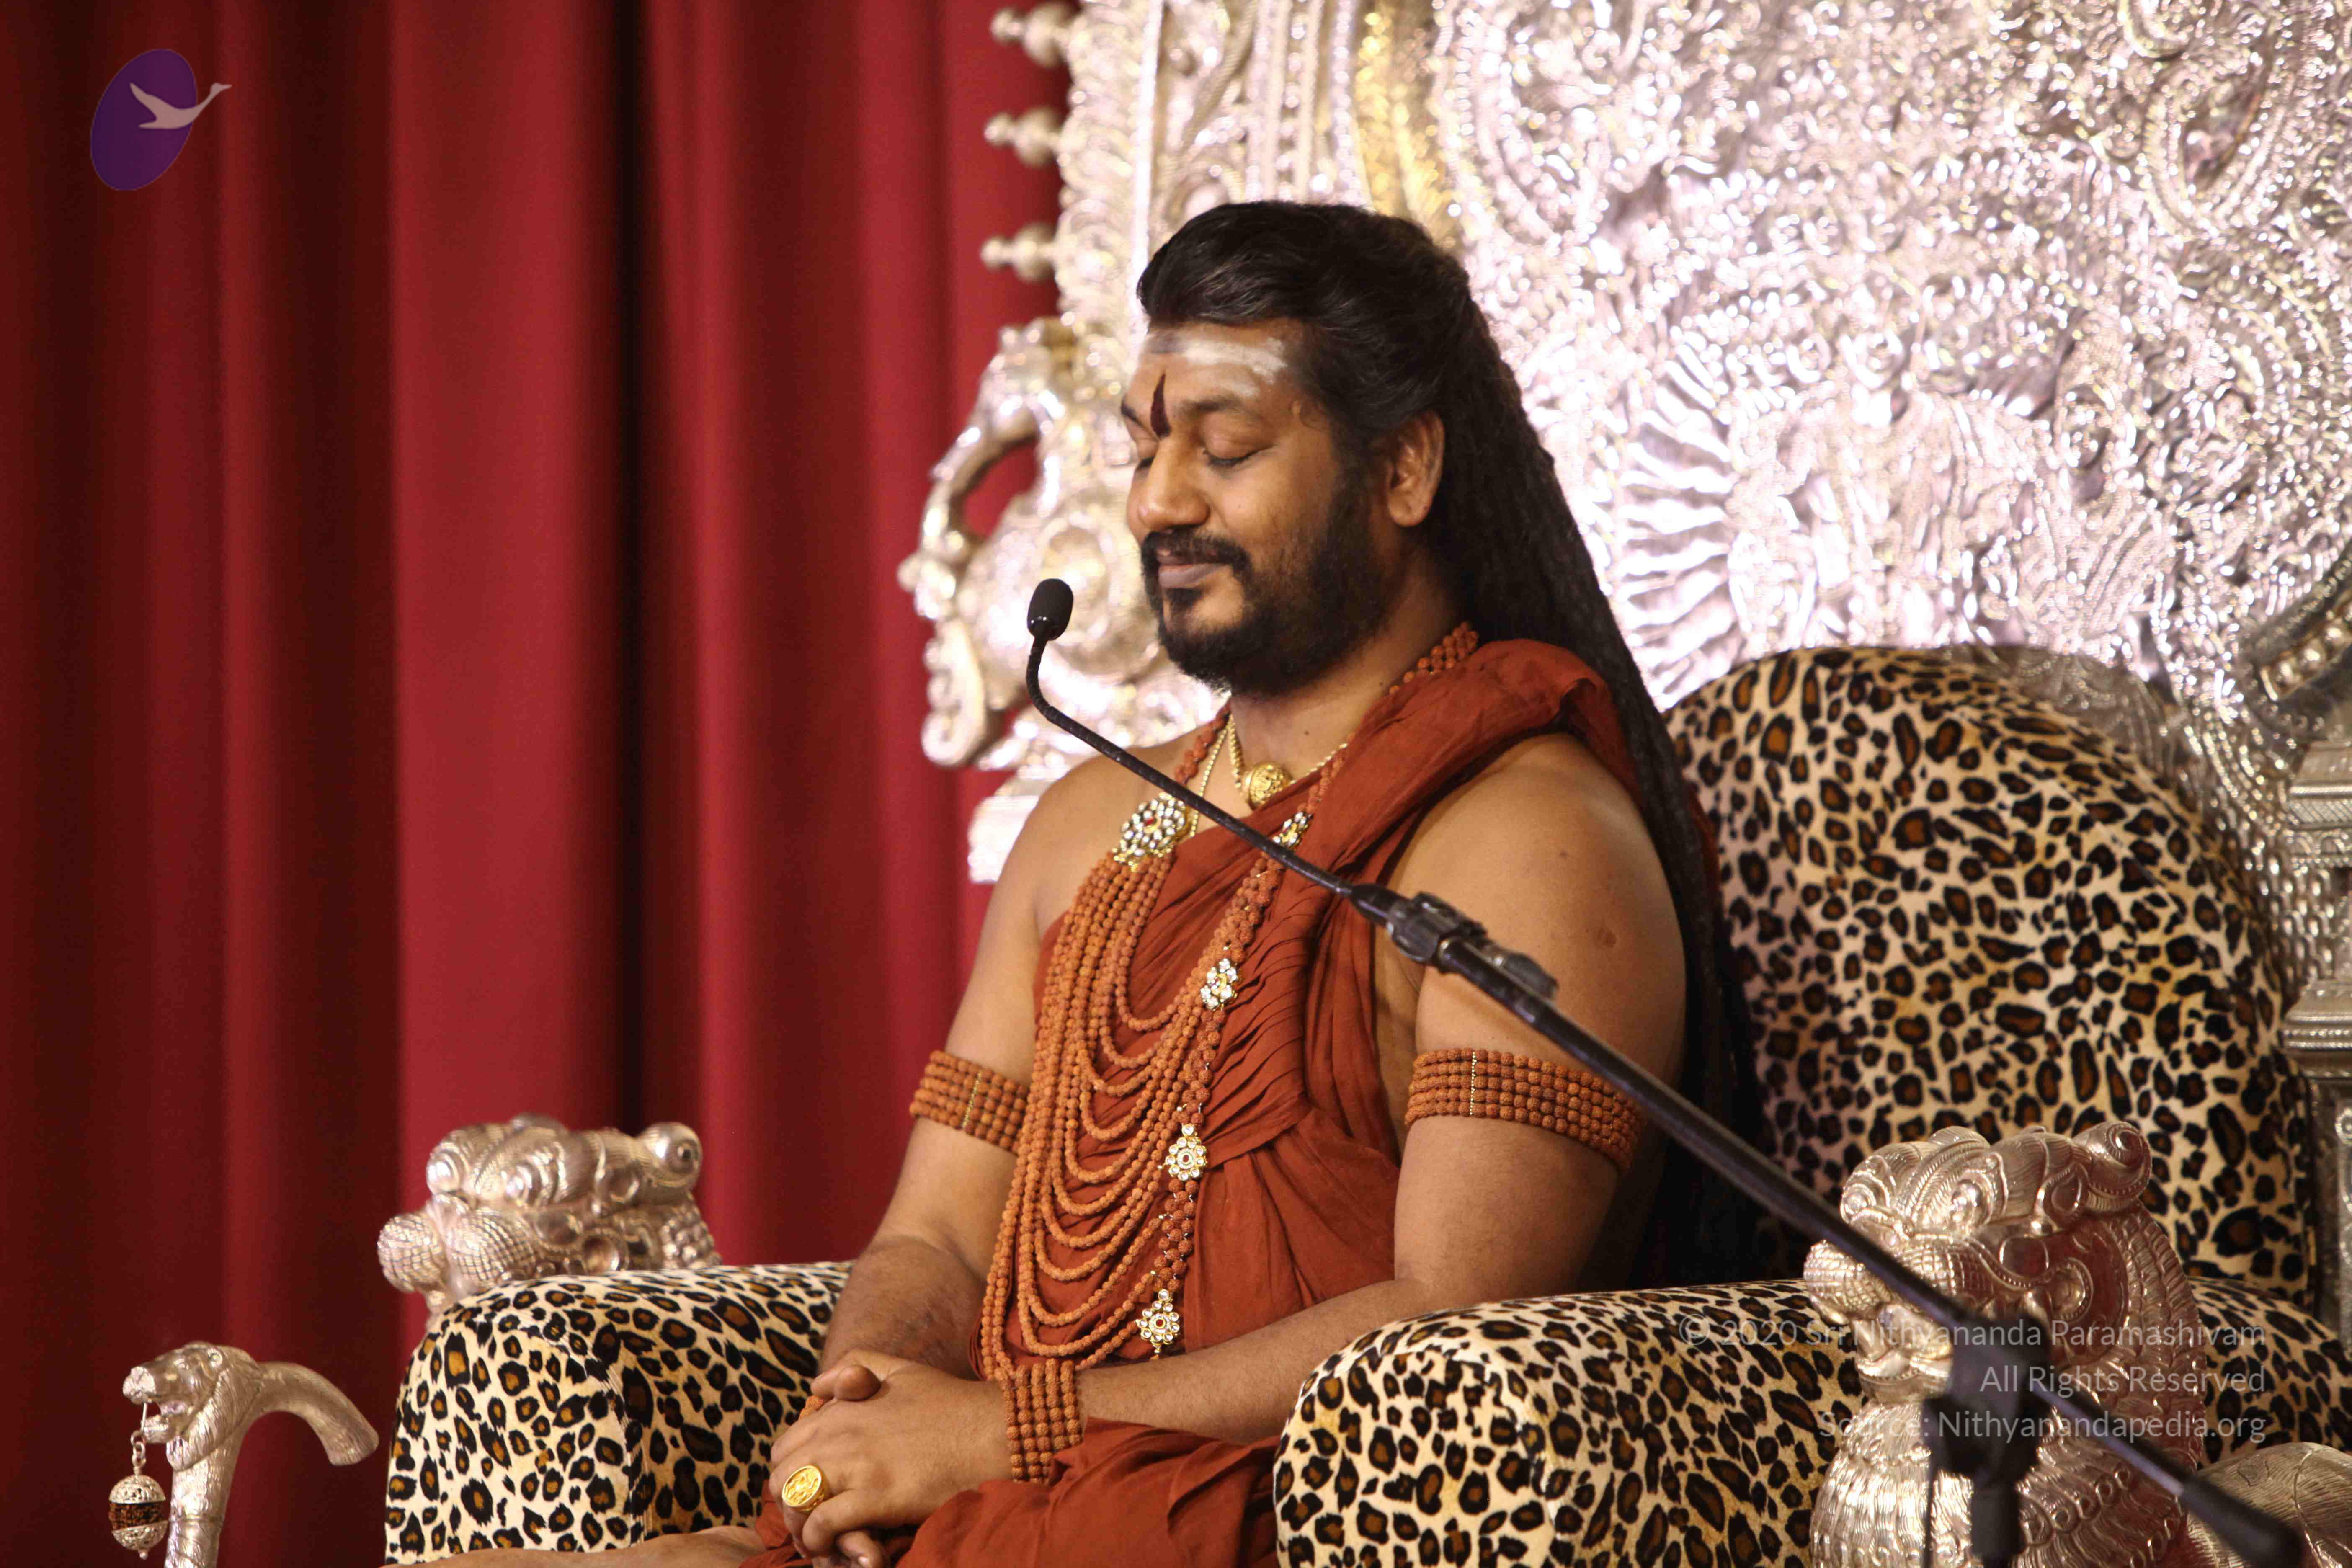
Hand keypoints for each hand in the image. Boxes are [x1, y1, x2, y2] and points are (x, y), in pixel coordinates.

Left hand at [767, 1352, 1010, 1562]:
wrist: (991, 1430)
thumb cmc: (949, 1403)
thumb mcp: (899, 1370)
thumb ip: (855, 1365)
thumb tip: (815, 1387)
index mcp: (841, 1408)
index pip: (785, 1446)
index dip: (790, 1473)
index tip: (809, 1491)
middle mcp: (840, 1433)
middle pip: (780, 1475)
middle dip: (787, 1503)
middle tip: (810, 1521)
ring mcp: (857, 1464)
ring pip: (794, 1500)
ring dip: (798, 1525)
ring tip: (816, 1539)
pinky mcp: (876, 1496)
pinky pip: (823, 1524)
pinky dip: (818, 1540)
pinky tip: (831, 1546)